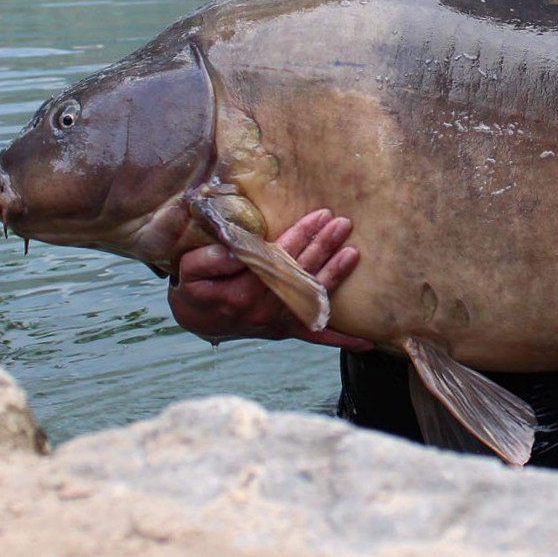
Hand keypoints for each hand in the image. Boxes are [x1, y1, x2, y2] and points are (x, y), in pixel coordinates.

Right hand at [167, 209, 372, 349]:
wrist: (198, 319)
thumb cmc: (196, 287)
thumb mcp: (190, 270)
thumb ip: (211, 259)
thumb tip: (235, 251)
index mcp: (244, 290)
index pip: (279, 257)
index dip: (300, 235)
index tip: (319, 215)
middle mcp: (265, 308)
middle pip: (300, 273)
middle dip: (324, 246)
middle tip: (343, 224)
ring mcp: (279, 322)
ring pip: (313, 296)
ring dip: (336, 274)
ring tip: (354, 252)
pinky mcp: (286, 330)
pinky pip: (316, 336)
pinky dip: (341, 339)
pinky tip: (367, 343)